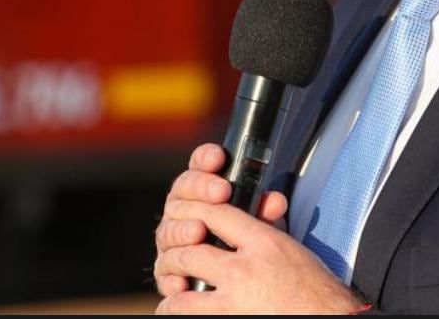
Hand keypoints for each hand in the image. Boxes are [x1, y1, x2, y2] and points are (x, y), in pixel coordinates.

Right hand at [154, 144, 289, 297]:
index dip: (205, 158)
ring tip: (199, 231)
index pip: (199, 166)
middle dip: (200, 189)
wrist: (244, 281)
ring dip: (182, 228)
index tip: (218, 157)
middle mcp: (183, 210)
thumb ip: (265, 212)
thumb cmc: (250, 244)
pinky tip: (183, 279)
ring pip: (168, 228)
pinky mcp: (167, 270)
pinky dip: (172, 274)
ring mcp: (172, 239)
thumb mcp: (262, 226)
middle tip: (221, 192)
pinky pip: (163, 271)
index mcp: (204, 191)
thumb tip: (275, 201)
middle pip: (181, 191)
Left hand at [154, 196, 364, 313]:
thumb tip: (264, 201)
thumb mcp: (292, 250)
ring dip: (172, 291)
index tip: (188, 217)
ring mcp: (234, 302)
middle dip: (174, 253)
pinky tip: (178, 309)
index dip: (193, 210)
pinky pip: (188, 316)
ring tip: (173, 288)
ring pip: (181, 294)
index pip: (215, 214)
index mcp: (264, 244)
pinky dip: (178, 312)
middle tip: (172, 258)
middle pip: (190, 251)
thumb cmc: (316, 290)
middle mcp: (245, 270)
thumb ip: (269, 226)